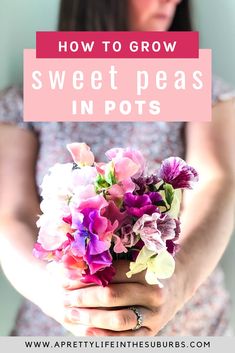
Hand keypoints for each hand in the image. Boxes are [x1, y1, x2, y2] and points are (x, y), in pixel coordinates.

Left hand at [63, 257, 191, 335]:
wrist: (176, 287)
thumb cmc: (149, 269)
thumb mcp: (136, 260)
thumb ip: (112, 263)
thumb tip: (76, 265)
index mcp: (148, 271)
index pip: (111, 274)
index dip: (86, 276)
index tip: (65, 277)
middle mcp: (153, 293)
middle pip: (112, 296)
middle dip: (84, 297)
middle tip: (64, 297)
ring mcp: (154, 315)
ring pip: (118, 319)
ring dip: (91, 317)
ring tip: (71, 313)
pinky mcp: (151, 332)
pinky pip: (126, 338)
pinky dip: (105, 337)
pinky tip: (87, 332)